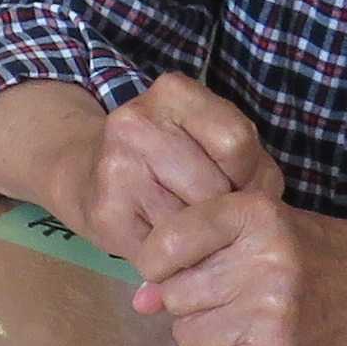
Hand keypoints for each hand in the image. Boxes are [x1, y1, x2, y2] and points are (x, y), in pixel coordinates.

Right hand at [87, 72, 277, 258]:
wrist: (88, 175)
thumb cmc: (171, 158)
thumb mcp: (215, 139)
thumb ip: (251, 164)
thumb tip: (258, 210)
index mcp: (173, 92)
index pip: (236, 142)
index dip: (246, 172)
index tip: (231, 178)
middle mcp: (137, 122)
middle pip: (215, 188)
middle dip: (223, 207)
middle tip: (207, 205)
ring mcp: (116, 168)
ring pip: (192, 223)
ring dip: (200, 233)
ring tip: (186, 220)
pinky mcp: (106, 214)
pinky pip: (167, 249)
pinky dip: (177, 253)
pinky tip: (165, 237)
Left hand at [132, 191, 346, 345]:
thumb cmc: (310, 247)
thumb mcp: (256, 227)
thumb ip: (194, 251)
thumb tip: (140, 301)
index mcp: (253, 213)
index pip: (166, 243)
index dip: (157, 261)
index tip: (171, 265)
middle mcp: (263, 258)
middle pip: (174, 294)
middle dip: (188, 297)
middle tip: (225, 289)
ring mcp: (272, 309)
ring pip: (186, 334)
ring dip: (203, 330)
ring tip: (241, 313)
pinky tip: (251, 338)